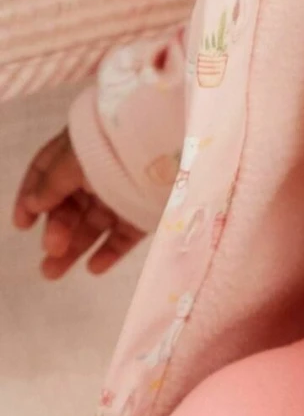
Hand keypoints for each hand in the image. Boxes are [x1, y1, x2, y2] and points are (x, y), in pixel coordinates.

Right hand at [11, 127, 144, 278]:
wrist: (168, 142)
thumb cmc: (113, 145)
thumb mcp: (74, 160)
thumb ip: (52, 184)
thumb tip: (34, 204)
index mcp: (78, 150)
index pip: (47, 173)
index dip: (31, 198)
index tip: (22, 225)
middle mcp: (99, 171)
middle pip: (71, 204)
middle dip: (56, 230)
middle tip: (51, 251)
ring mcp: (124, 190)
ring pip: (94, 223)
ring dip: (74, 247)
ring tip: (52, 273)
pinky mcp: (147, 209)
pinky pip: (125, 233)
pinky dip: (110, 251)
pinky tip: (95, 268)